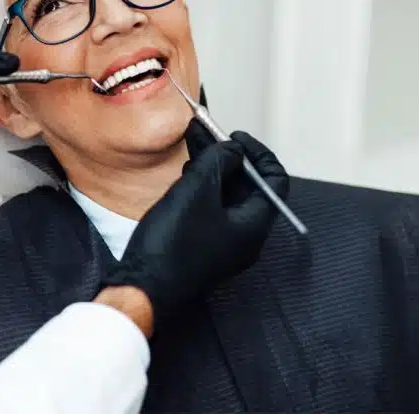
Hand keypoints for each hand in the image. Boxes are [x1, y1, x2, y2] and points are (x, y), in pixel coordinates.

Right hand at [101, 120, 289, 324]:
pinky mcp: (203, 246)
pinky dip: (202, 185)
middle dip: (229, 155)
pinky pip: (211, 209)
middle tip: (208, 131)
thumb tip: (233, 150)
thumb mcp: (198, 189)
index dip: (258, 153)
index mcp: (255, 225)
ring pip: (226, 196)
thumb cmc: (174, 242)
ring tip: (193, 141)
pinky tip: (186, 171)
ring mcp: (224, 243)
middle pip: (248, 186)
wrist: (144, 287)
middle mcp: (245, 236)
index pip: (274, 181)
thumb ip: (219, 161)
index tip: (234, 136)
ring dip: (213, 167)